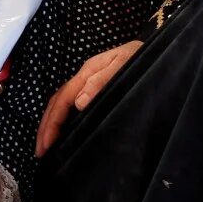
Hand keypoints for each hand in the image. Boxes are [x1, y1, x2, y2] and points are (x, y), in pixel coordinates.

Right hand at [36, 41, 142, 156]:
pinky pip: (73, 104)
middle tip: (40, 152)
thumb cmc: (143, 57)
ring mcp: (89, 81)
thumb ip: (103, 81)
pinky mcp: (97, 88)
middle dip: (45, 126)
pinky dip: (63, 119)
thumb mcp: (126, 64)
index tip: (47, 144)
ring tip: (45, 145)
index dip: (52, 122)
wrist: (162, 50)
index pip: (63, 99)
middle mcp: (84, 76)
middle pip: (57, 102)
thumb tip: (79, 103)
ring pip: (62, 103)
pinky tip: (63, 131)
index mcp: (88, 71)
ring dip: (51, 124)